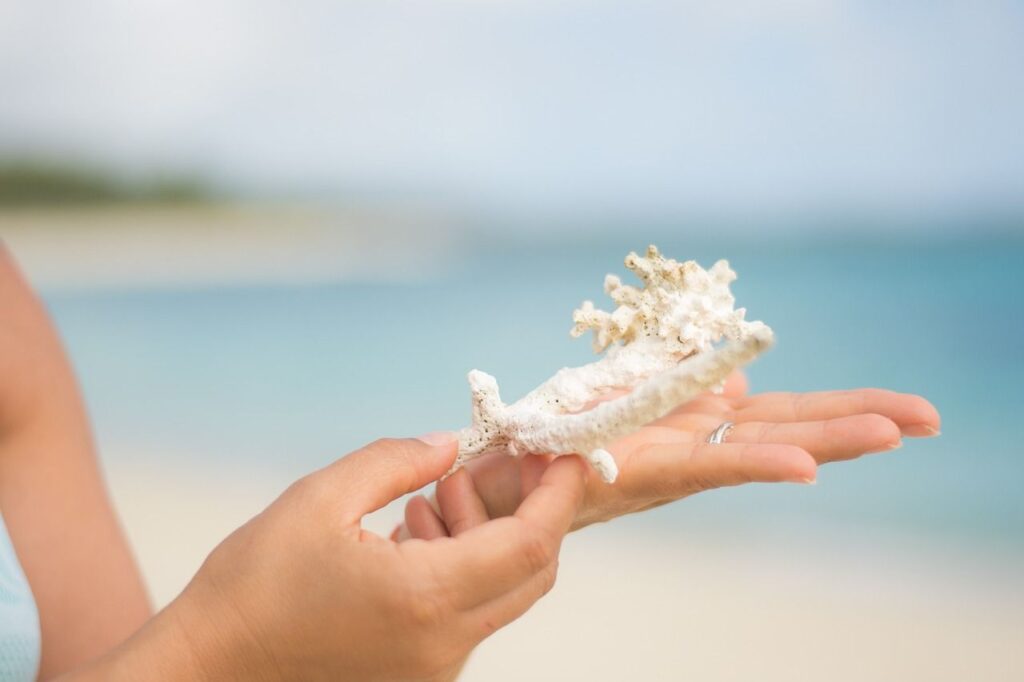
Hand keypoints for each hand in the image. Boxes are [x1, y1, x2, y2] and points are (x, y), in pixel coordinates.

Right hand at [91, 435, 586, 681]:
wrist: (211, 667)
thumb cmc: (253, 585)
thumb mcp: (321, 498)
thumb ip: (397, 461)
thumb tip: (452, 445)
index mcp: (424, 597)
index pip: (529, 544)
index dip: (558, 494)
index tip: (565, 454)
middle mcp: (443, 644)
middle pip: (531, 573)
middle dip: (533, 511)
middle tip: (507, 464)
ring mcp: (433, 669)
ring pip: (499, 594)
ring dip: (486, 537)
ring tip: (430, 496)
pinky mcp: (417, 676)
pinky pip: (467, 616)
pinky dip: (461, 568)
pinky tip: (412, 534)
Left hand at [402, 372, 940, 534]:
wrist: (483, 470)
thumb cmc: (547, 433)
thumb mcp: (620, 395)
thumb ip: (677, 387)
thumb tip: (734, 382)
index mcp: (685, 426)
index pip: (771, 415)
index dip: (832, 409)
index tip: (894, 411)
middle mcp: (688, 447)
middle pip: (784, 428)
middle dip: (853, 421)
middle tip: (929, 418)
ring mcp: (669, 458)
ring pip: (758, 446)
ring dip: (828, 437)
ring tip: (898, 431)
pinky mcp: (636, 467)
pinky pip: (703, 466)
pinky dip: (753, 464)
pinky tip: (807, 468)